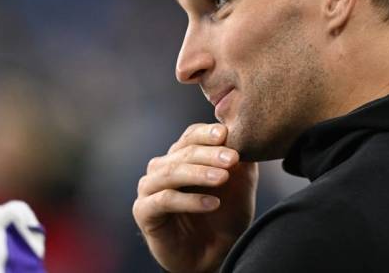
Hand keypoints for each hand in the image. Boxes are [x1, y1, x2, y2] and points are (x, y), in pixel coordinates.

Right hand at [133, 123, 258, 272]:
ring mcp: (150, 188)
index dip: (207, 133)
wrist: (215, 255)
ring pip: (172, 172)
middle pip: (183, 152)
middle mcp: (162, 168)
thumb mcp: (240, 186)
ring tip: (223, 178)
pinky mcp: (144, 211)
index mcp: (181, 156)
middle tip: (232, 158)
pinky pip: (165, 200)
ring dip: (199, 173)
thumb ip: (241, 161)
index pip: (191, 136)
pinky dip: (190, 200)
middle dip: (209, 154)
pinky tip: (212, 203)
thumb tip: (244, 136)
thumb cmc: (225, 216)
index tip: (227, 133)